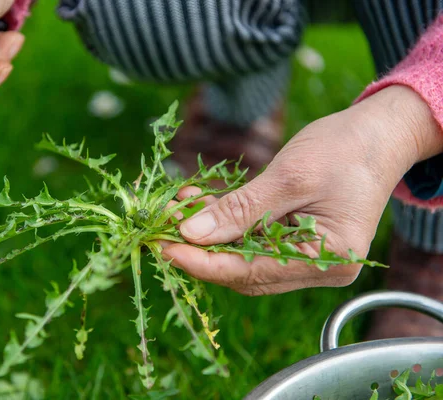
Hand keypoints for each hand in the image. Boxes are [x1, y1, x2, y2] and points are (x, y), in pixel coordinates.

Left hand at [163, 85, 442, 295]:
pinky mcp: (299, 239)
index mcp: (329, 259)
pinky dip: (226, 223)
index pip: (251, 273)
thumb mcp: (290, 176)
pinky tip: (200, 202)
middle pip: (245, 271)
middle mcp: (320, 267)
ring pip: (245, 256)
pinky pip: (254, 240)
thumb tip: (191, 234)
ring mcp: (310, 256)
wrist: (379, 133)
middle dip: (201, 250)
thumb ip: (241, 209)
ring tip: (178, 208)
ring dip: (209, 234)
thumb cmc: (345, 149)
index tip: (164, 247)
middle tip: (163, 228)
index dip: (203, 263)